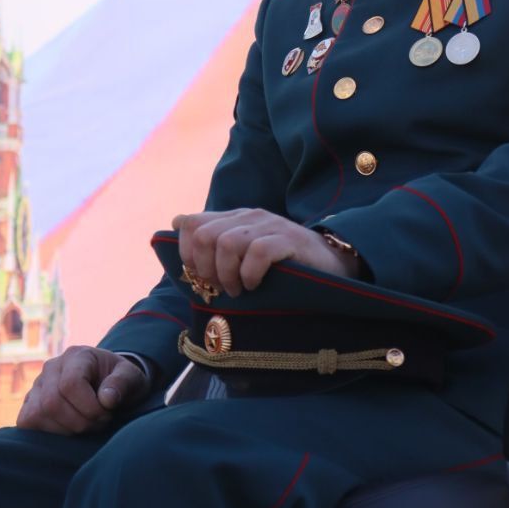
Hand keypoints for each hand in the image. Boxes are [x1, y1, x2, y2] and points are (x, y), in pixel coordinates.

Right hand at [16, 346, 150, 435]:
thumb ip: (123, 383)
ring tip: (87, 426)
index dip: (89, 407)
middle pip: (52, 403)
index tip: (107, 413)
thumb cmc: (120, 382)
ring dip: (67, 430)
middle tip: (99, 423)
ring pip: (37, 415)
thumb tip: (107, 399)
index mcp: (77, 356)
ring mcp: (37, 386)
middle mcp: (51, 367)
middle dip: (80, 422)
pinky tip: (70, 430)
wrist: (108, 385)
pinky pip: (27, 422)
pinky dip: (49, 433)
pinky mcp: (29, 404)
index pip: (70, 384)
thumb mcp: (132, 377)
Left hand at [171, 208, 360, 296]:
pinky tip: (255, 285)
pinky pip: (257, 253)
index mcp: (236, 218)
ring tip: (238, 290)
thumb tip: (176, 222)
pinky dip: (250, 275)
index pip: (192, 223)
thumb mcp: (245, 252)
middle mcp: (250, 217)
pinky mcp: (289, 239)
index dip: (187, 253)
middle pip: (204, 235)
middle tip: (220, 288)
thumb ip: (214, 240)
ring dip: (227, 274)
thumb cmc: (284, 266)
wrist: (332, 265)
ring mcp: (270, 226)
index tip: (199, 277)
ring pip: (227, 244)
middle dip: (205, 268)